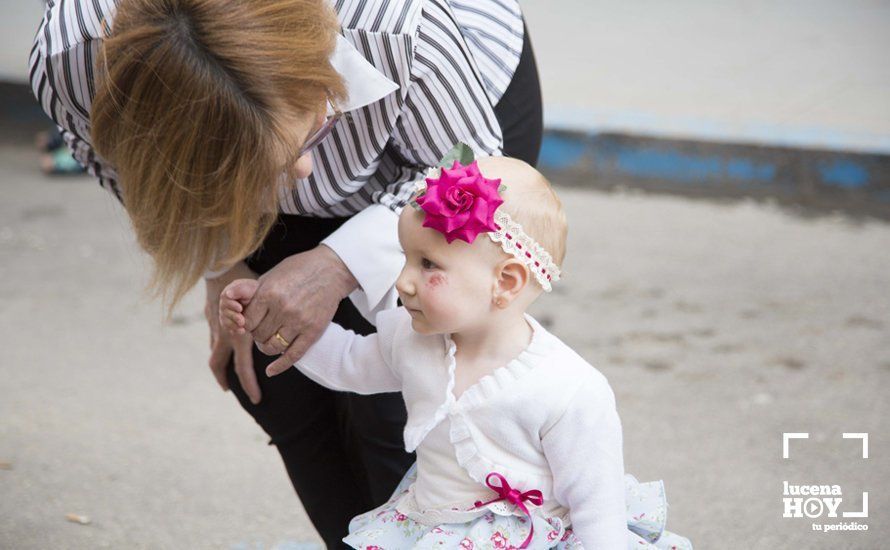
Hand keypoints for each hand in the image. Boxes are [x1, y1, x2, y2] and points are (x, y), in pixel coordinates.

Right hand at [204, 261, 262, 403]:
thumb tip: (281, 340)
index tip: (256, 399)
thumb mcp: (262, 302)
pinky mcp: (210, 317)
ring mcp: (214, 326)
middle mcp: (224, 333)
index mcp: (238, 335)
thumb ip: (271, 321)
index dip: (249, 384)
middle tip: (230, 389)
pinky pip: (214, 336)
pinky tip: (224, 350)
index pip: (242, 367)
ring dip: (220, 364)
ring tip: (226, 376)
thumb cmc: (250, 283)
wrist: (224, 266)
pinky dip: (219, 345)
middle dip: (224, 378)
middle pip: (218, 363)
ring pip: (215, 351)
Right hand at [219, 279, 259, 334]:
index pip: (225, 298)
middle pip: (224, 311)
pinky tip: (242, 331)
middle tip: (242, 321)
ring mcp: (226, 313)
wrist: (262, 300)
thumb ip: (240, 289)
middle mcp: (225, 303)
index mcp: (229, 292)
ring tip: (242, 327)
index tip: (240, 309)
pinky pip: (229, 327)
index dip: (231, 304)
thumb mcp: (251, 287)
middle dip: (233, 316)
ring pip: (225, 320)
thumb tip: (227, 294)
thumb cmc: (256, 291)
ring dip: (233, 325)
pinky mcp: (230, 322)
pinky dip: (235, 330)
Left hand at [242, 244, 357, 376]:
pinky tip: (271, 371)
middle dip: (257, 335)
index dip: (245, 325)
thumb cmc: (299, 269)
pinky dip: (280, 366)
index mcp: (268, 293)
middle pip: (258, 336)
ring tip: (270, 341)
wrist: (331, 270)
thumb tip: (235, 307)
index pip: (246, 322)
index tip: (251, 322)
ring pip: (272, 347)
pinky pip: (293, 355)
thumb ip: (254, 293)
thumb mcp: (272, 275)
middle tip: (264, 329)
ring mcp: (299, 321)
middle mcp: (282, 308)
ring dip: (267, 347)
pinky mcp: (313, 331)